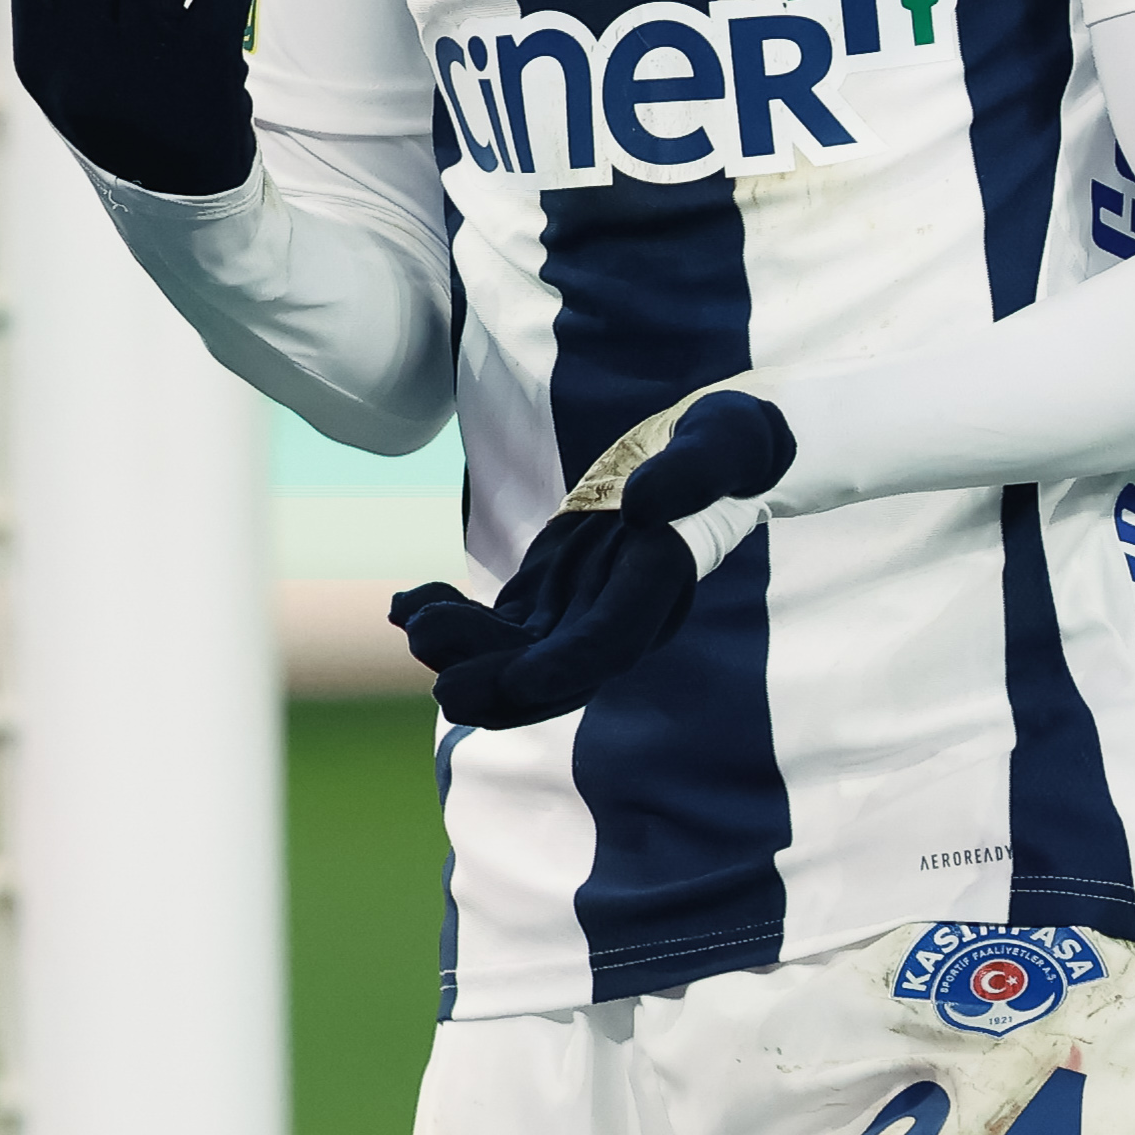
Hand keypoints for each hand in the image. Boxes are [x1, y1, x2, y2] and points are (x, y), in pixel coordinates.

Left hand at [392, 390, 797, 728]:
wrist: (716, 450)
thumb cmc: (729, 444)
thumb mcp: (724, 443)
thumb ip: (691, 473)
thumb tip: (646, 506)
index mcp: (662, 584)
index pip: (614, 641)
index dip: (570, 665)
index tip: (522, 682)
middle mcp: (622, 614)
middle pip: (557, 668)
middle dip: (503, 684)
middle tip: (446, 691)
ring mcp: (581, 608)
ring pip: (517, 652)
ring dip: (465, 650)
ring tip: (412, 623)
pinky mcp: (552, 592)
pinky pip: (496, 623)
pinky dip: (450, 618)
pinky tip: (404, 606)